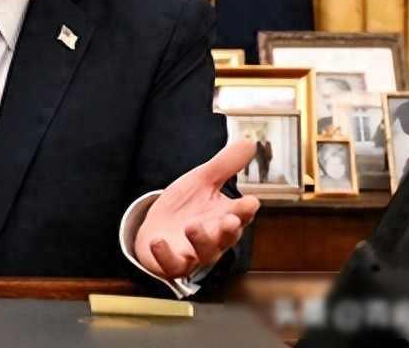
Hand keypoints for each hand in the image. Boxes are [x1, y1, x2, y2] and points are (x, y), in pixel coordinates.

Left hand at [134, 140, 259, 280]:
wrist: (158, 227)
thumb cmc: (187, 205)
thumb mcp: (202, 180)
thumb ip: (225, 164)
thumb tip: (249, 142)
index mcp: (225, 216)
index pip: (240, 214)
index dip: (246, 210)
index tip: (250, 202)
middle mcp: (214, 238)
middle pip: (226, 237)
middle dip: (229, 230)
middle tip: (230, 220)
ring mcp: (193, 253)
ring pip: (203, 253)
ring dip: (200, 240)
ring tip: (192, 226)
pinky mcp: (172, 263)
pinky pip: (171, 265)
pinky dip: (165, 256)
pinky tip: (158, 242)